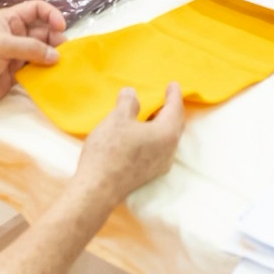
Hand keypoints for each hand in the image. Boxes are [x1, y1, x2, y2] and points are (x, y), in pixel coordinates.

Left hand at [0, 0, 65, 113]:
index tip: (61, 27)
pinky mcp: (18, 72)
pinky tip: (55, 74)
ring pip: (43, 50)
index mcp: (8, 20)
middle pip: (43, 30)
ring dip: (54, 55)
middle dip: (55, 38)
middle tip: (65, 51)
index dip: (51, 14)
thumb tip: (56, 56)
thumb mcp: (2, 46)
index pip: (36, 9)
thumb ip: (30, 48)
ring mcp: (17, 54)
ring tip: (63, 64)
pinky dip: (47, 70)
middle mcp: (15, 34)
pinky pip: (38, 67)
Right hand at [76, 83, 185, 203]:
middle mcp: (170, 150)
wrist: (98, 189)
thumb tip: (131, 93)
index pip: (175, 108)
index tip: (173, 84)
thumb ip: (128, 102)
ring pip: (167, 138)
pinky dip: (154, 136)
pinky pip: (159, 148)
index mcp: (167, 133)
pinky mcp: (149, 173)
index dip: (174, 95)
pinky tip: (141, 133)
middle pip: (175, 124)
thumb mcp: (117, 118)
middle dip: (171, 109)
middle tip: (165, 96)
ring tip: (151, 112)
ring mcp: (160, 164)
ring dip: (161, 123)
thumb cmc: (109, 150)